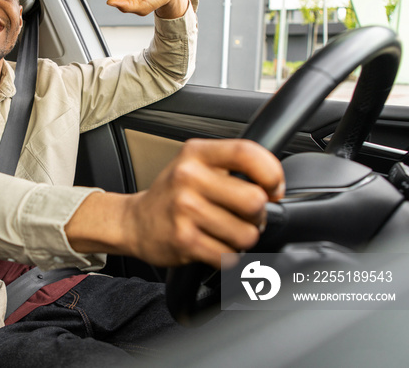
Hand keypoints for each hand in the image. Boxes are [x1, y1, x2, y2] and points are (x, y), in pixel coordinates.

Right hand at [65, 139, 284, 268]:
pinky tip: (213, 245)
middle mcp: (187, 177)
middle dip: (258, 215)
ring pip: (246, 234)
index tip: (274, 188)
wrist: (135, 222)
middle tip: (245, 216)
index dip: (271, 173)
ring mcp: (184, 209)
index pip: (246, 153)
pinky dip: (227, 256)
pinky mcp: (183, 240)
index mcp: (195, 153)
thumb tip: (273, 186)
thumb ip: (230, 165)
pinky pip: (228, 255)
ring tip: (226, 231)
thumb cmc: (173, 194)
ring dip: (242, 238)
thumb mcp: (195, 164)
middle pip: (254, 200)